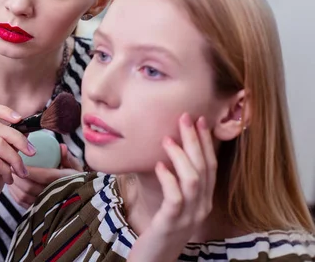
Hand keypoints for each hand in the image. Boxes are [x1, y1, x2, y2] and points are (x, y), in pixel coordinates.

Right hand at [0, 102, 35, 228]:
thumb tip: (26, 129)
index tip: (20, 120)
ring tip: (20, 172)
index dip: (4, 110)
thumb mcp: (2, 159)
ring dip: (15, 158)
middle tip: (32, 152)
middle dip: (18, 139)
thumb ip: (9, 143)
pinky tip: (9, 180)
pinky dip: (7, 171)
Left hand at [8, 144, 83, 208]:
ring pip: (25, 196)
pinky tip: (13, 186)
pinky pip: (24, 204)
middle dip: (18, 177)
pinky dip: (15, 194)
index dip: (30, 170)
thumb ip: (67, 157)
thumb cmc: (76, 178)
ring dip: (15, 185)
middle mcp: (55, 195)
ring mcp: (47, 205)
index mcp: (65, 181)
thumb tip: (61, 147)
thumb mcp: (75, 166)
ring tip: (10, 174)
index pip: (44, 176)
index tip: (20, 161)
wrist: (79, 198)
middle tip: (10, 166)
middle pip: (30, 187)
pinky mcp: (39, 212)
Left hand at [129, 113, 216, 261]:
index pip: (211, 165)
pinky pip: (175, 198)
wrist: (155, 258)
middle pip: (204, 168)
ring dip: (180, 156)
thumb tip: (171, 149)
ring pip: (193, 180)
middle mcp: (201, 206)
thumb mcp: (175, 202)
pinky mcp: (171, 223)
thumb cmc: (162, 226)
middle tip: (184, 118)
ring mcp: (188, 216)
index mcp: (204, 199)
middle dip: (195, 140)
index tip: (200, 119)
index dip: (206, 142)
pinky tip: (159, 166)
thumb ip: (178, 181)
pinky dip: (168, 178)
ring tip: (166, 139)